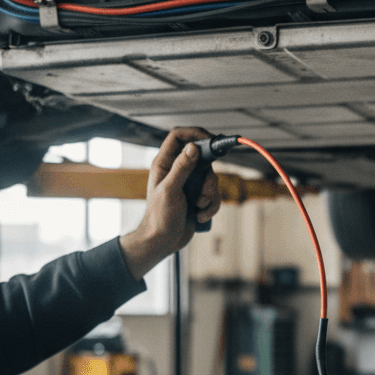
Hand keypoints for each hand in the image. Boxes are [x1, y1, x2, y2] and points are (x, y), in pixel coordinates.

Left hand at [119, 127, 221, 279]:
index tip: (210, 140)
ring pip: (212, 178)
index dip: (194, 133)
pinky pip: (215, 195)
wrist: (164, 241)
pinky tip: (199, 215)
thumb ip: (182, 168)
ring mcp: (189, 184)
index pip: (179, 137)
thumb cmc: (159, 217)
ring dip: (210, 195)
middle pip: (203, 159)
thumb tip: (193, 148)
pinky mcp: (198, 197)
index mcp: (165, 164)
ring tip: (198, 207)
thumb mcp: (170, 190)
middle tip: (205, 189)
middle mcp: (178, 171)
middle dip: (209, 177)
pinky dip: (211, 206)